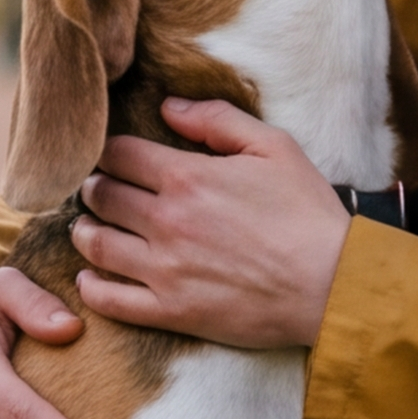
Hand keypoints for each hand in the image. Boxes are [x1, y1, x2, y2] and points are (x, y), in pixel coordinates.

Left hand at [72, 96, 352, 349]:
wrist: (332, 284)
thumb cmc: (308, 214)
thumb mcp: (274, 148)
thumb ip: (217, 120)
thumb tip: (169, 107)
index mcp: (187, 177)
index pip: (118, 154)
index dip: (107, 152)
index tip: (111, 157)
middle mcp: (166, 221)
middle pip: (101, 196)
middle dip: (93, 187)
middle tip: (98, 190)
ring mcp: (165, 269)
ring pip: (96, 244)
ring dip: (84, 232)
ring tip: (89, 228)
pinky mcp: (171, 311)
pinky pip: (110, 300)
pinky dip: (91, 287)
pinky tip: (90, 278)